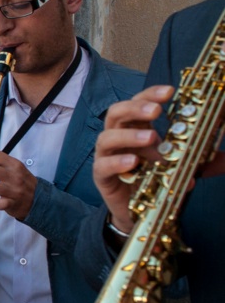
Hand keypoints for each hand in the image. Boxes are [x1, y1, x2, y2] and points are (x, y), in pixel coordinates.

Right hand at [92, 85, 175, 232]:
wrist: (138, 211)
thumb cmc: (154, 180)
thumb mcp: (180, 166)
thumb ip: (201, 161)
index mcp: (135, 128)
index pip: (137, 103)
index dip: (150, 94)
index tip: (170, 91)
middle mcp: (118, 138)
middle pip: (116, 113)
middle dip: (135, 108)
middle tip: (156, 110)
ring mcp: (107, 156)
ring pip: (106, 137)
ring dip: (129, 135)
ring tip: (150, 137)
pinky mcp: (102, 177)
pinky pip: (102, 166)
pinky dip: (117, 162)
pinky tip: (133, 162)